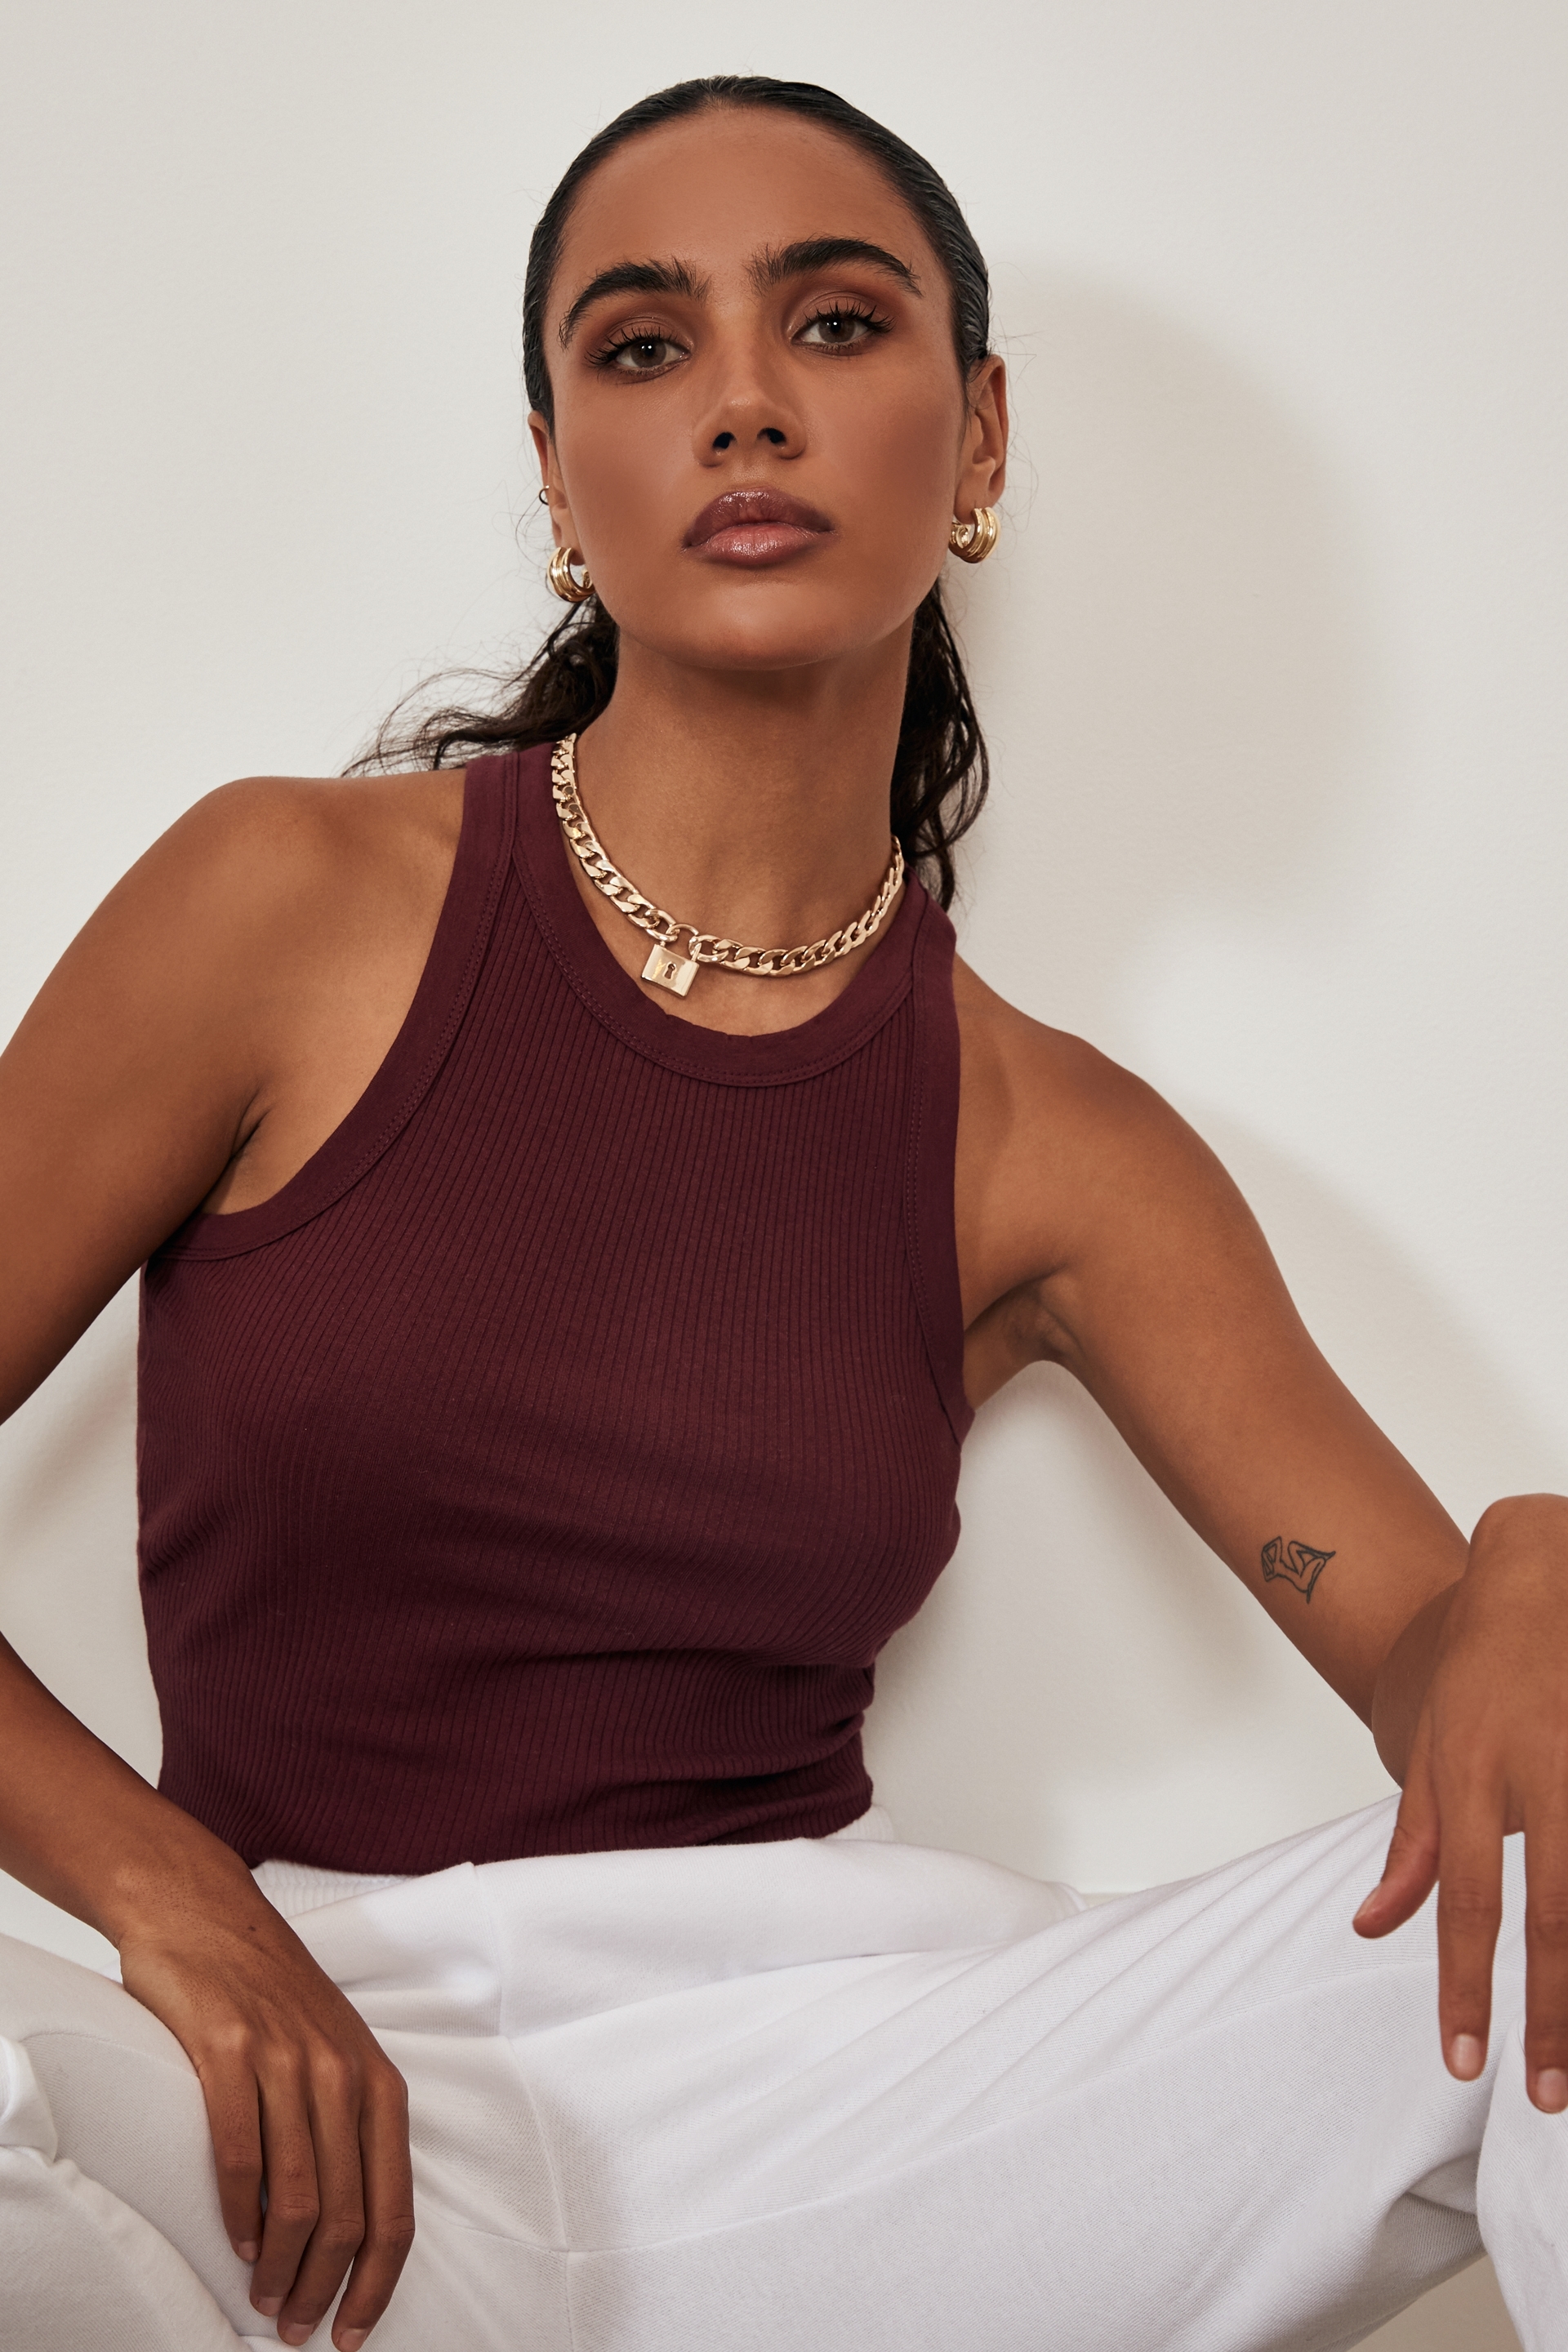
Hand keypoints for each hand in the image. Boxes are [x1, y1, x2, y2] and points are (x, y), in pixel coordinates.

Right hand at [117, 1870, 413, 2345]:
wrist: (208, 1913)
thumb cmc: (273, 1994)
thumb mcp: (333, 2053)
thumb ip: (345, 2126)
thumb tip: (345, 2225)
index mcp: (378, 2082)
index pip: (396, 2205)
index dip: (379, 2280)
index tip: (354, 2332)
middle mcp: (342, 2072)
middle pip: (347, 2214)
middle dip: (325, 2287)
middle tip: (298, 2327)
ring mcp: (286, 2059)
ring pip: (296, 2197)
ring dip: (280, 2267)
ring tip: (266, 2298)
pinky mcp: (229, 2049)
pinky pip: (242, 2153)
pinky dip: (238, 2214)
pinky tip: (236, 2243)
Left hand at [1354, 1492, 1567, 2112]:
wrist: (1538, 1573)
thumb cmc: (1484, 1675)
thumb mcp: (1430, 1751)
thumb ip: (1412, 1848)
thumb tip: (1373, 1929)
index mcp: (1470, 1776)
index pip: (1466, 1902)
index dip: (1467, 1987)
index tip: (1465, 2063)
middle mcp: (1537, 1772)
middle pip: (1552, 1912)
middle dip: (1553, 2012)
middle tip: (1549, 2094)